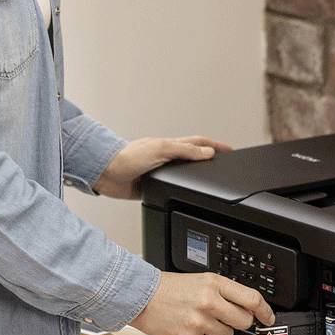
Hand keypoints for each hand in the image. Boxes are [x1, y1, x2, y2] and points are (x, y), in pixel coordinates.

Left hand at [92, 135, 233, 199]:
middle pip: (192, 155)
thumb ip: (183, 151)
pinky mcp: (150, 186)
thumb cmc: (126, 157)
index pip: (197, 143)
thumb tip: (207, 152)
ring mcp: (158, 172)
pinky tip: (184, 191)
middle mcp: (164, 157)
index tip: (229, 149)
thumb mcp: (159, 150)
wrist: (105, 173)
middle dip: (209, 156)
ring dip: (195, 170)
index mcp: (168, 145)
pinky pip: (170, 187)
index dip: (214, 146)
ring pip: (182, 171)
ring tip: (209, 173)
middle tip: (224, 160)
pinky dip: (181, 188)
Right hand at [128, 271, 276, 334]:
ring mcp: (200, 322)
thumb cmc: (171, 288)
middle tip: (227, 316)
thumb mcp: (202, 280)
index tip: (268, 317)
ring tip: (201, 318)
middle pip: (244, 321)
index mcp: (214, 283)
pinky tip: (190, 326)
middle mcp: (209, 302)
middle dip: (239, 321)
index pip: (251, 298)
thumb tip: (248, 307)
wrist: (143, 297)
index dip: (265, 310)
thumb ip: (225, 291)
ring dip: (218, 330)